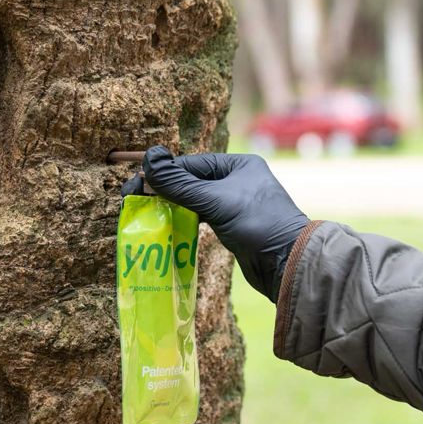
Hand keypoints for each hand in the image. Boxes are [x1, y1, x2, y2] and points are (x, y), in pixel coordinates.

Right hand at [120, 146, 310, 301]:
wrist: (288, 265)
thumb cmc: (258, 225)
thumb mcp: (216, 202)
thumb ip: (180, 184)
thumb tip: (150, 158)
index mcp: (238, 165)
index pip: (191, 164)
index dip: (162, 174)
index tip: (135, 186)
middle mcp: (238, 180)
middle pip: (191, 180)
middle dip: (164, 190)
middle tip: (133, 200)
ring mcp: (236, 203)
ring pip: (195, 199)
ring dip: (172, 206)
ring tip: (145, 213)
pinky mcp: (233, 226)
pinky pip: (202, 217)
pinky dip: (185, 219)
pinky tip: (168, 225)